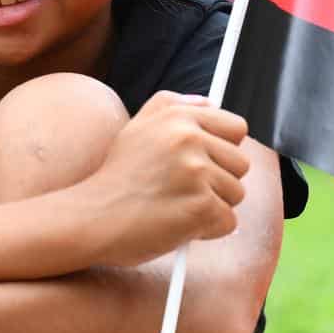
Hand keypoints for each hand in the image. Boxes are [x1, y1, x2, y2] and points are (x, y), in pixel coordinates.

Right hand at [82, 92, 250, 266]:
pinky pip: (228, 221)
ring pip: (236, 194)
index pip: (236, 128)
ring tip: (177, 205)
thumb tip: (211, 102)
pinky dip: (207, 230)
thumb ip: (174, 105)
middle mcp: (189, 139)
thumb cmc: (116, 177)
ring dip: (212, 206)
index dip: (224, 150)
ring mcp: (196, 173)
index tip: (205, 164)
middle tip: (184, 190)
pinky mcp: (201, 206)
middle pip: (241, 164)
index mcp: (178, 116)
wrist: (92, 217)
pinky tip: (179, 224)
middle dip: (219, 181)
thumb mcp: (137, 126)